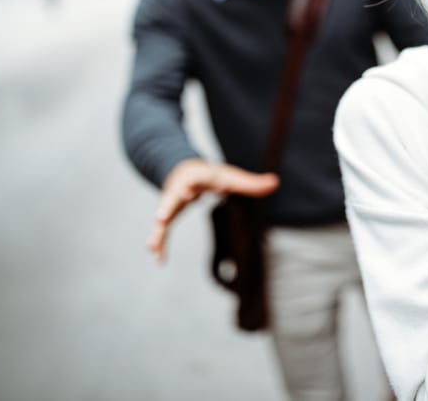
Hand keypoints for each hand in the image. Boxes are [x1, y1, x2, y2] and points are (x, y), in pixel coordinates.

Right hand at [147, 158, 278, 262]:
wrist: (183, 169)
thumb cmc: (211, 175)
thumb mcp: (230, 176)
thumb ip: (251, 183)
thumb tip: (276, 182)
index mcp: (198, 177)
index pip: (198, 180)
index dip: (197, 186)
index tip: (194, 192)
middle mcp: (180, 189)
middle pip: (173, 197)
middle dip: (168, 206)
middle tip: (161, 216)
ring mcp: (170, 202)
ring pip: (162, 216)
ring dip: (157, 231)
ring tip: (152, 247)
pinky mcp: (166, 214)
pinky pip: (161, 230)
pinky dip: (159, 243)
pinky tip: (158, 259)